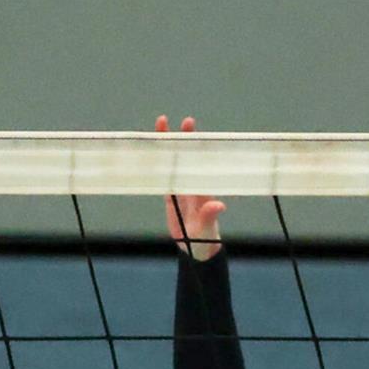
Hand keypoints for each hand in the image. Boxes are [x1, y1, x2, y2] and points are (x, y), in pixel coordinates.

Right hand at [156, 115, 226, 261]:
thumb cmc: (204, 238)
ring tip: (161, 124)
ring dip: (168, 146)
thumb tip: (219, 204)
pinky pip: (163, 175)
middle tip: (183, 120)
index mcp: (201, 187)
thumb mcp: (206, 228)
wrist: (196, 248)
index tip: (189, 126)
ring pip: (173, 161)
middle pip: (186, 155)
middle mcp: (192, 183)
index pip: (197, 159)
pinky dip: (157, 163)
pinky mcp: (171, 195)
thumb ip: (210, 216)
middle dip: (183, 137)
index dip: (193, 142)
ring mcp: (181, 188)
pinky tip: (150, 150)